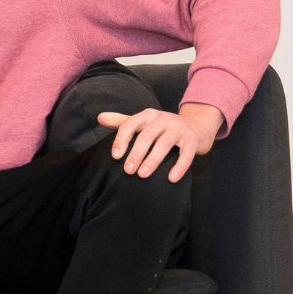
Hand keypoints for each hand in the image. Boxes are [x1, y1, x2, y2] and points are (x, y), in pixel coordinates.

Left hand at [95, 103, 222, 181]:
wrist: (193, 126)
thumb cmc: (160, 128)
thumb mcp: (142, 122)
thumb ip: (121, 121)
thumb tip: (99, 117)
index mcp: (147, 115)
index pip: (130, 124)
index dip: (121, 140)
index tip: (115, 156)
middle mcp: (163, 119)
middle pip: (147, 136)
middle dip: (136, 154)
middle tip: (128, 171)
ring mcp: (178, 129)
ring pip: (165, 144)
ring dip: (153, 160)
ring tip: (142, 175)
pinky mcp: (192, 140)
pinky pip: (186, 154)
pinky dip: (179, 167)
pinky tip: (171, 179)